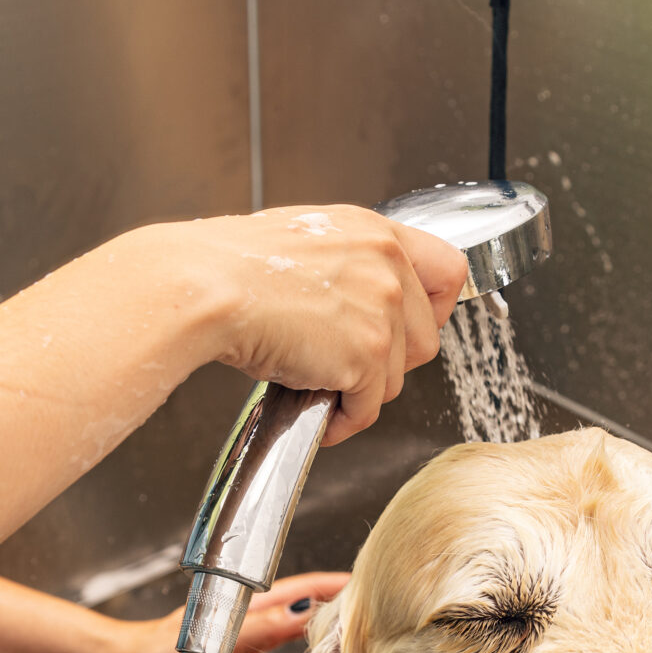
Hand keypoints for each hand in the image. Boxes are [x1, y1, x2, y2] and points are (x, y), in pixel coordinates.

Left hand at [93, 571, 348, 652]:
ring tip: (353, 622)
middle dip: (338, 597)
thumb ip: (262, 626)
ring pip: (296, 616)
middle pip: (306, 597)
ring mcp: (246, 626)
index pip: (305, 587)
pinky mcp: (239, 645)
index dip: (336, 585)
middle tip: (372, 605)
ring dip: (324, 616)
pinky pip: (281, 635)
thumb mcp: (217, 640)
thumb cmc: (161, 652)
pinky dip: (303, 636)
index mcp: (249, 599)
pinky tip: (312, 643)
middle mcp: (251, 608)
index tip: (367, 585)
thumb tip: (306, 614)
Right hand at [159, 205, 465, 441]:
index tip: (412, 327)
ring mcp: (382, 311)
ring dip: (363, 391)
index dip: (434, 309)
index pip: (447, 269)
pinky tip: (321, 413)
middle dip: (393, 362)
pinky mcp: (366, 354)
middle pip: (428, 337)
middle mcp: (388, 266)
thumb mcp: (305, 243)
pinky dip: (345, 420)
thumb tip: (354, 305)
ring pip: (397, 378)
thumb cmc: (231, 265)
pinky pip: (368, 408)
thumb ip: (347, 267)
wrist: (204, 286)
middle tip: (353, 367)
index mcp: (374, 232)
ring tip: (322, 383)